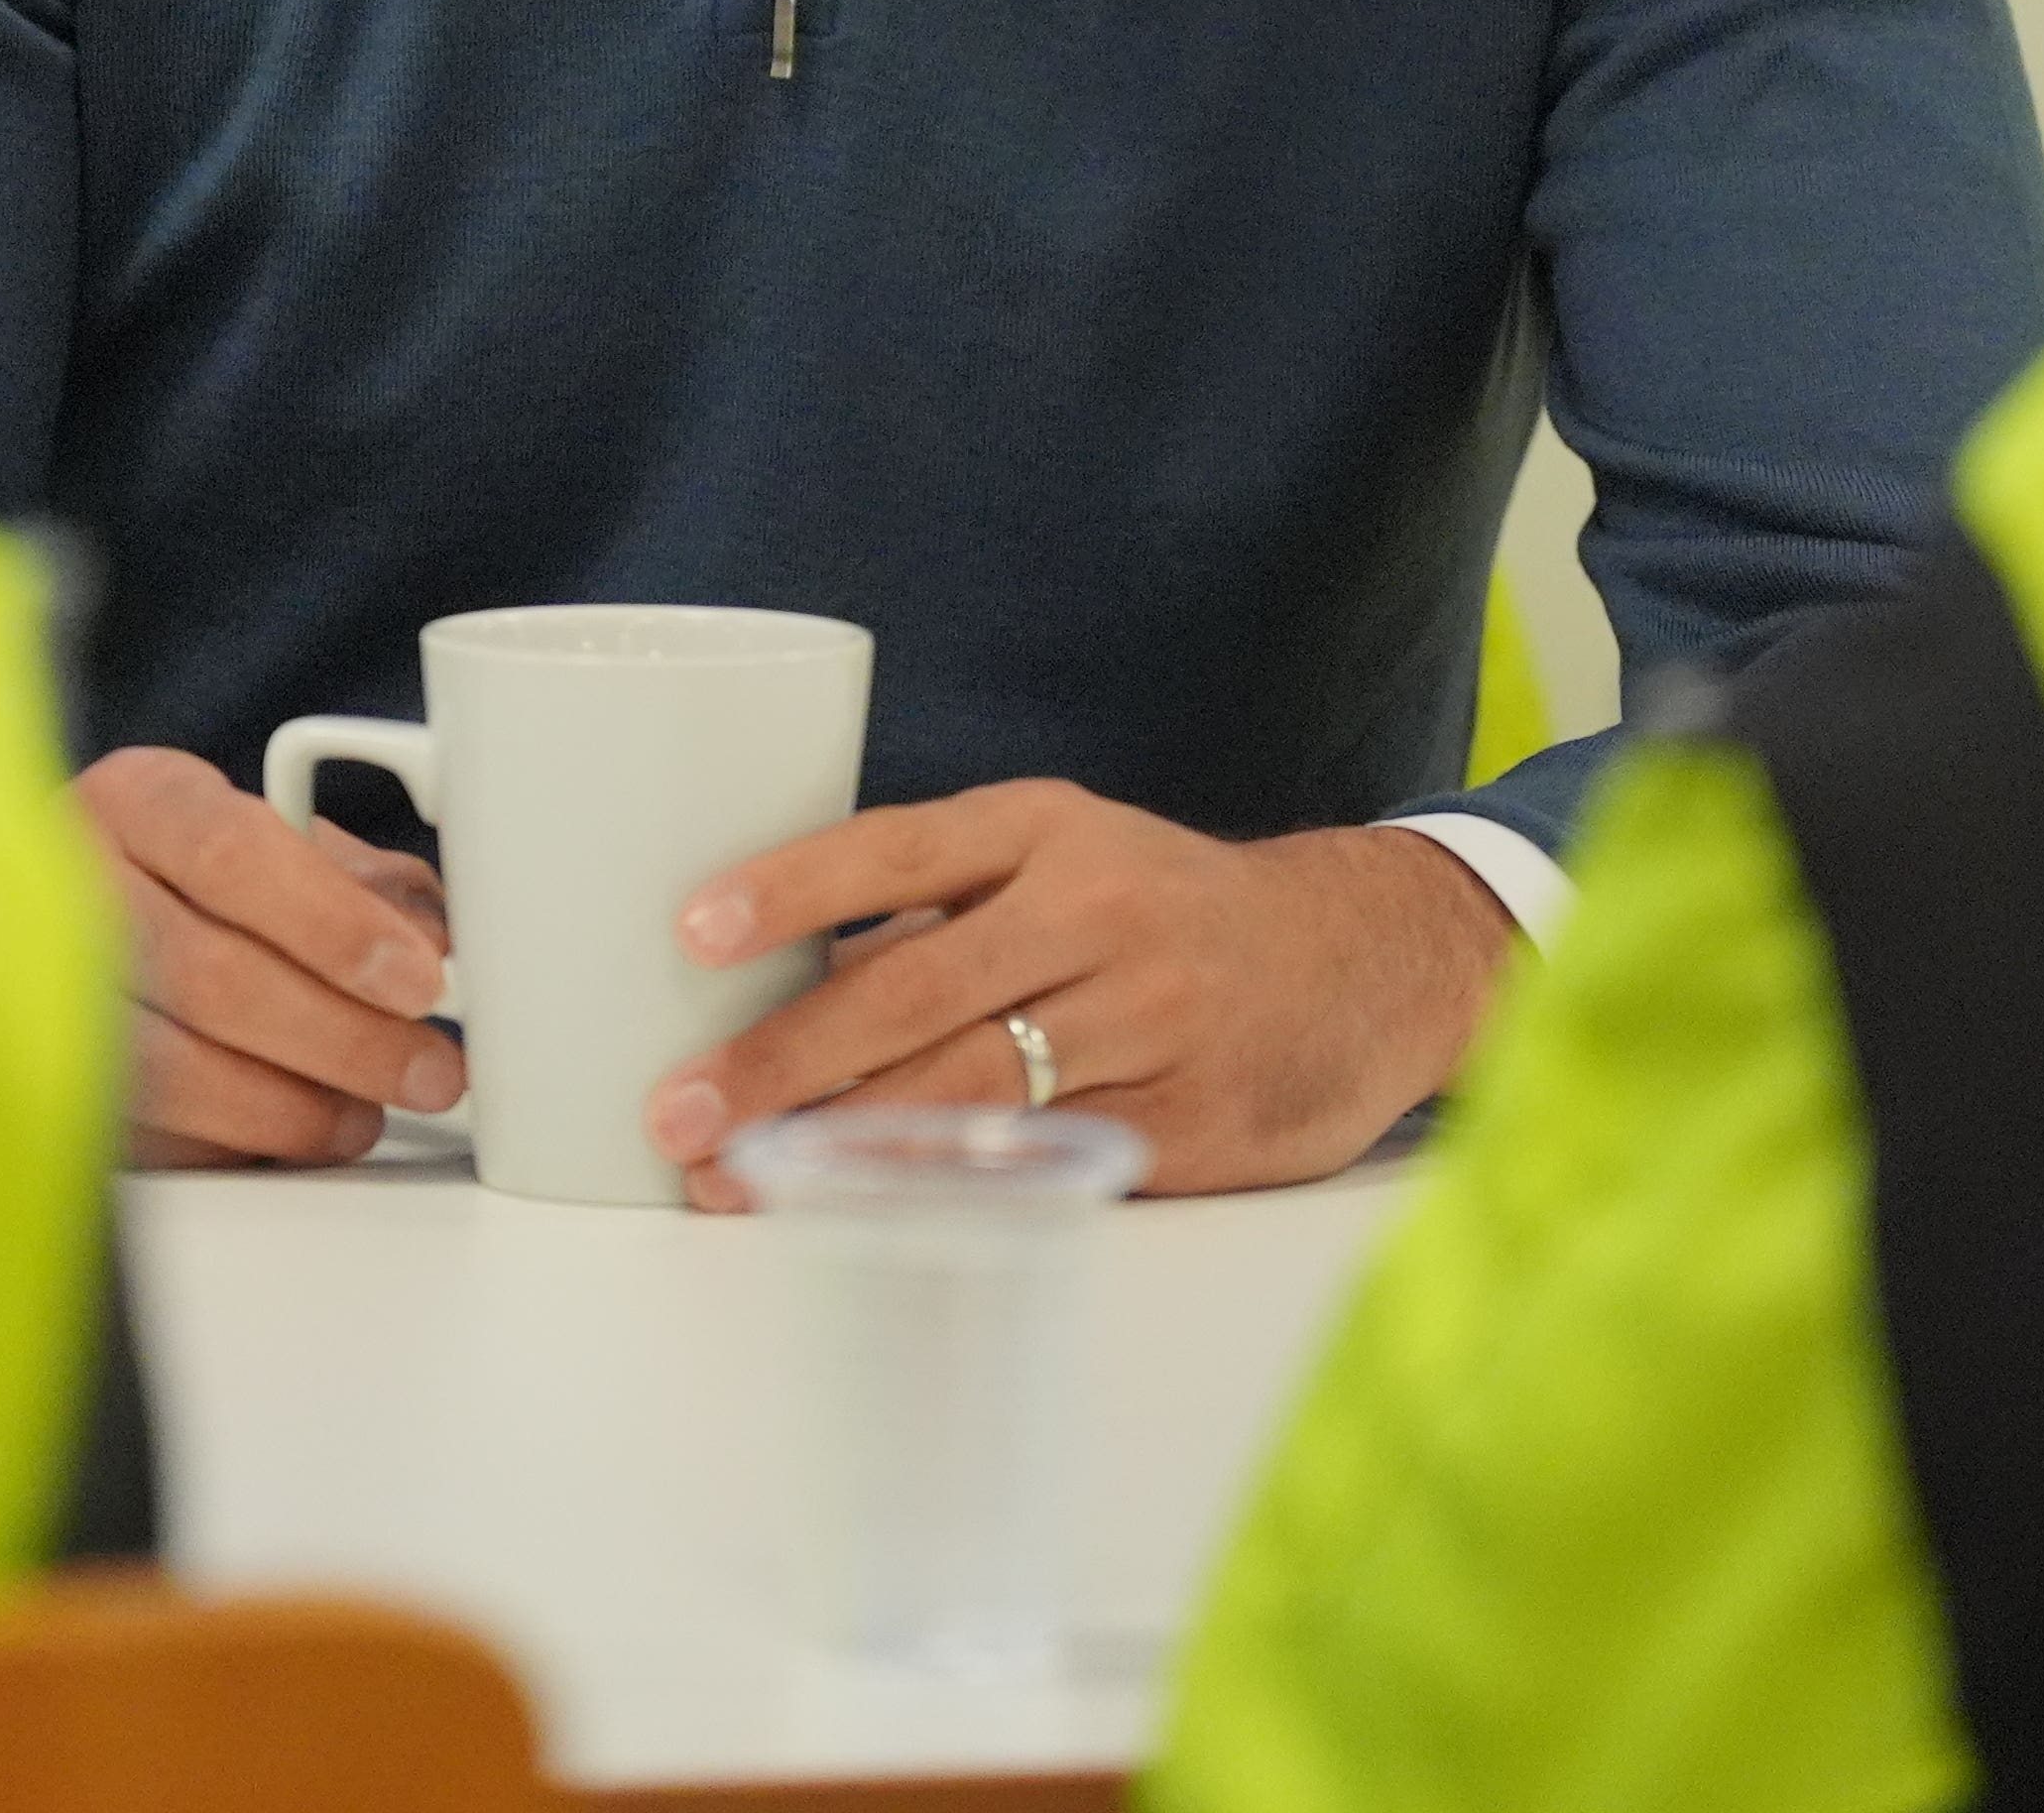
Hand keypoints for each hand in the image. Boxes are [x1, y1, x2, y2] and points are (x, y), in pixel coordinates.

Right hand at [79, 743, 464, 1167]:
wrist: (78, 920)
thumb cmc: (192, 877)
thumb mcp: (275, 843)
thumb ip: (362, 882)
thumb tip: (436, 942)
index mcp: (138, 802)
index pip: (232, 853)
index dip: (335, 926)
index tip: (420, 978)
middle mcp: (71, 886)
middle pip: (209, 974)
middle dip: (342, 1037)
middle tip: (427, 1069)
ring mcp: (40, 990)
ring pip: (172, 1068)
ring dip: (292, 1107)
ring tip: (364, 1114)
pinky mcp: (43, 1080)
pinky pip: (148, 1132)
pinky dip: (233, 1146)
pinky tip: (292, 1136)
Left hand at [642, 781, 1518, 1204]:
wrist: (1363, 961)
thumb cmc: (1168, 909)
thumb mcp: (1066, 856)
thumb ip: (941, 909)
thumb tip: (775, 974)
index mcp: (1050, 831)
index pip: (902, 851)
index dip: (793, 888)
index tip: (693, 929)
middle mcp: (1096, 916)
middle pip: (914, 991)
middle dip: (781, 1060)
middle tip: (680, 1110)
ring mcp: (1144, 1022)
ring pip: (967, 1091)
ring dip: (836, 1144)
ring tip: (737, 1180)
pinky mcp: (1180, 1121)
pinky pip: (1035, 1163)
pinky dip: (938, 1191)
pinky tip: (860, 1213)